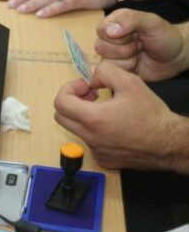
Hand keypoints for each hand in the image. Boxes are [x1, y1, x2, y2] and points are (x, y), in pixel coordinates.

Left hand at [54, 62, 188, 172]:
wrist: (170, 144)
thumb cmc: (152, 115)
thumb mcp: (131, 82)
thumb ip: (106, 72)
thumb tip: (92, 78)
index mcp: (94, 119)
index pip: (60, 103)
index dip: (69, 89)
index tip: (87, 86)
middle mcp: (90, 138)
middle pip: (61, 117)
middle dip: (71, 101)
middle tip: (91, 96)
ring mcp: (96, 151)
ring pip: (75, 129)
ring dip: (83, 115)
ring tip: (106, 108)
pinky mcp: (104, 159)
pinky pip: (89, 141)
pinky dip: (94, 130)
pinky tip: (114, 125)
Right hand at [95, 9, 188, 81]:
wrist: (176, 56)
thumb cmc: (164, 35)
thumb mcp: (151, 22)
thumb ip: (131, 20)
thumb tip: (109, 31)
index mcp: (114, 21)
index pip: (101, 30)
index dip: (117, 36)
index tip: (135, 34)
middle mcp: (109, 38)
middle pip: (100, 47)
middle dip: (124, 49)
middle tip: (140, 45)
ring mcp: (112, 55)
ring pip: (105, 62)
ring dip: (126, 61)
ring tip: (139, 54)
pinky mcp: (116, 69)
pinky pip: (110, 74)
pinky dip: (127, 71)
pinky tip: (137, 65)